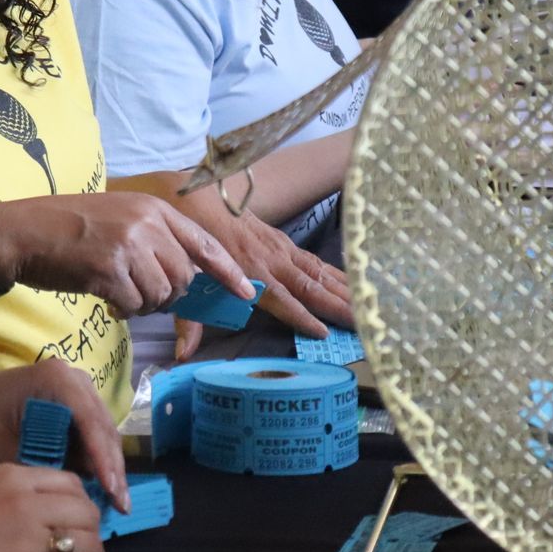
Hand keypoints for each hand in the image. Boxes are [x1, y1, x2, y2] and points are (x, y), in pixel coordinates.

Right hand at [0, 193, 253, 317]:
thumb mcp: (119, 220)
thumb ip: (154, 239)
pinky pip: (133, 304)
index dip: (228, 271)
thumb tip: (186, 278)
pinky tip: (105, 297)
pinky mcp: (108, 269)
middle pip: (183, 277)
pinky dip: (122, 308)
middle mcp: (146, 223)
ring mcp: (128, 245)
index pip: (204, 243)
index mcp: (153, 207)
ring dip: (143, 304)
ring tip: (118, 292)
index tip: (245, 293)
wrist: (21, 233)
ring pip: (160, 295)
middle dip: (168, 295)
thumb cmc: (67, 229)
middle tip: (139, 293)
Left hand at [0, 358, 128, 510]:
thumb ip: (38, 467)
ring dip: (110, 466)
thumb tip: (74, 493)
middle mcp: (72, 379)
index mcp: (55, 379)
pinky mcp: (72, 406)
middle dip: (113, 467)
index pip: (89, 420)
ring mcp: (75, 391)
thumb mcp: (1, 449)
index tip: (111, 490)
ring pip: (103, 432)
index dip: (103, 457)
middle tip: (122, 505)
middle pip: (103, 426)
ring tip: (118, 502)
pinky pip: (92, 434)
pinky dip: (98, 460)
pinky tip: (104, 487)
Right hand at [0, 464, 104, 551]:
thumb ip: (10, 496)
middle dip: (92, 532)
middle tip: (83, 550)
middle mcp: (24, 505)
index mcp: (10, 479)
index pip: (72, 483)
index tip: (74, 521)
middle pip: (87, 513)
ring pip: (90, 546)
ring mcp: (26, 545)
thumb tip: (45, 508)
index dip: (80, 505)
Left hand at [169, 208, 351, 361]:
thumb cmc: (191, 240)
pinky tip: (355, 285)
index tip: (324, 333)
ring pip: (319, 273)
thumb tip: (183, 355)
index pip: (281, 299)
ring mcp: (281, 250)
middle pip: (310, 287)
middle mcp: (271, 261)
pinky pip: (315, 262)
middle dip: (338, 307)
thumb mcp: (185, 280)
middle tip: (365, 325)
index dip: (302, 316)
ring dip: (345, 291)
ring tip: (369, 309)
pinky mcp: (284, 242)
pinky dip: (337, 274)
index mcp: (249, 272)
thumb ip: (189, 320)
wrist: (196, 196)